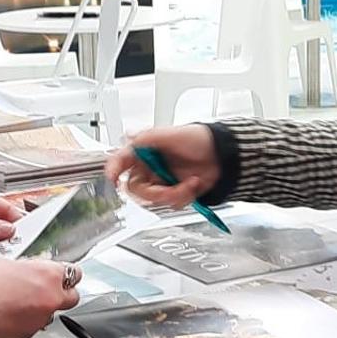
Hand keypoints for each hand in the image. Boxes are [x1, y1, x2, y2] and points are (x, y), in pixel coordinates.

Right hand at [0, 256, 80, 337]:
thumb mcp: (2, 262)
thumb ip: (25, 268)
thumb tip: (29, 271)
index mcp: (48, 276)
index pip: (72, 273)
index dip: (63, 273)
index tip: (57, 273)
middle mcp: (49, 300)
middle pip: (71, 298)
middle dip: (60, 293)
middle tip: (44, 288)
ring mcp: (38, 322)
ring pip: (49, 314)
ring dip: (39, 309)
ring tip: (15, 302)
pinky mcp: (25, 337)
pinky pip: (30, 327)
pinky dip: (22, 322)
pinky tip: (5, 314)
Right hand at [105, 125, 220, 211]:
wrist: (224, 154)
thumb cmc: (200, 138)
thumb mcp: (173, 133)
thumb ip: (148, 137)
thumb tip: (129, 141)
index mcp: (145, 151)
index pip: (121, 161)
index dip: (113, 169)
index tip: (112, 178)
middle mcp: (150, 167)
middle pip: (136, 189)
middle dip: (154, 193)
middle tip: (169, 189)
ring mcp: (162, 181)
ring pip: (154, 200)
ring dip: (174, 194)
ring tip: (190, 183)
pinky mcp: (174, 192)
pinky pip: (170, 204)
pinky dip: (183, 197)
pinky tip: (193, 185)